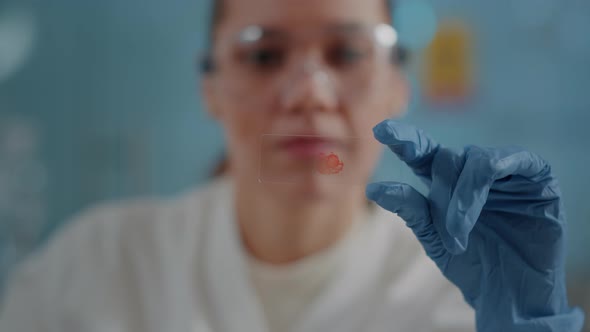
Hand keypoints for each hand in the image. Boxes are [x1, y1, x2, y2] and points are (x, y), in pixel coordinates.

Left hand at [366, 120, 584, 331]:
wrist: (513, 297)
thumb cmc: (473, 267)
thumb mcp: (436, 238)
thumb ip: (411, 209)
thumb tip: (375, 188)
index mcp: (447, 185)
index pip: (423, 154)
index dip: (405, 140)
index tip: (381, 131)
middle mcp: (473, 173)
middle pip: (447, 160)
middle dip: (442, 195)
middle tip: (449, 234)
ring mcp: (505, 171)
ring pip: (475, 159)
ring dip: (463, 196)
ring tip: (460, 233)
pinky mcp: (537, 176)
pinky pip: (513, 159)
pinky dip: (491, 174)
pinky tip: (481, 193)